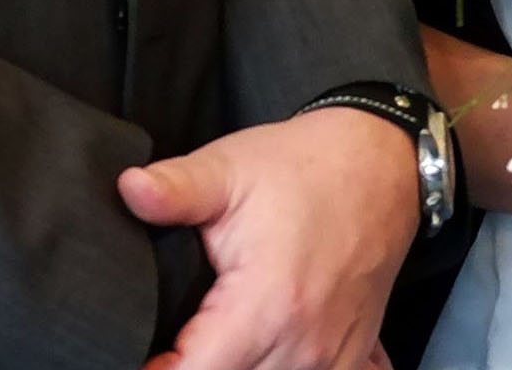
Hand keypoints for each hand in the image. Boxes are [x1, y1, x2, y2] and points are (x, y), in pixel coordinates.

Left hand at [118, 108, 419, 369]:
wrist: (382, 162)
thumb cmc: (303, 167)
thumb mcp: (229, 168)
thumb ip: (176, 190)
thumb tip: (129, 190)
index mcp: (266, 305)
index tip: (145, 350)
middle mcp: (304, 344)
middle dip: (197, 367)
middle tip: (174, 343)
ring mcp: (334, 356)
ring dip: (241, 369)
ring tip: (218, 341)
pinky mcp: (354, 354)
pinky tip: (270, 351)